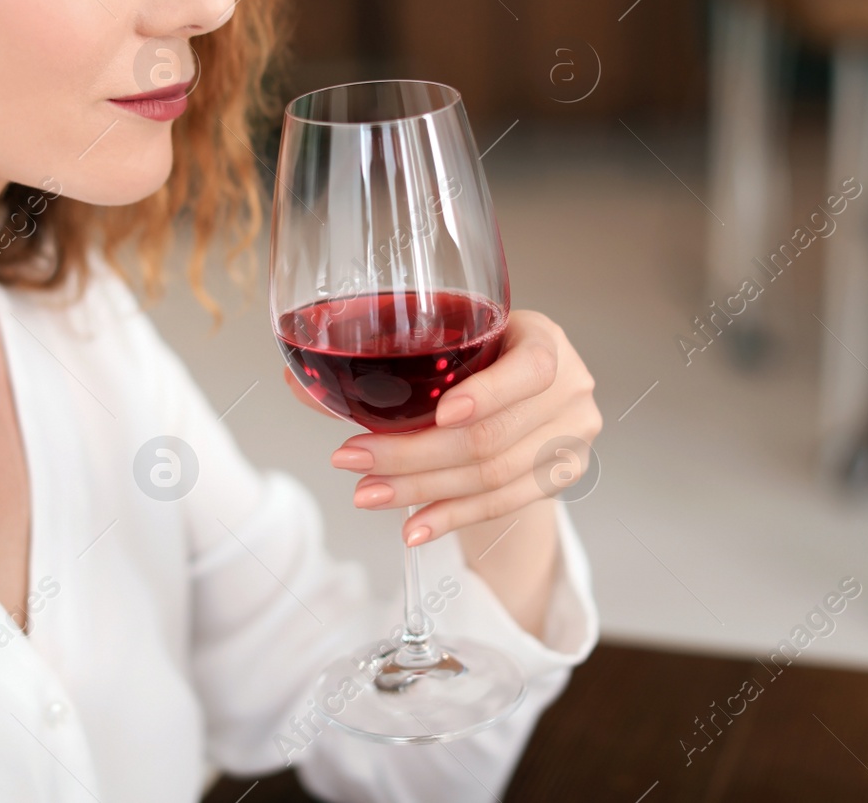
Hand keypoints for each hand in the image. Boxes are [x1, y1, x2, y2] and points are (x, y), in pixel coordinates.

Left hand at [282, 309, 601, 547]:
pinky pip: (503, 505)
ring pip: (493, 477)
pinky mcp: (563, 477)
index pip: (530, 370)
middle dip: (415, 454)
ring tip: (367, 495)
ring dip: (423, 491)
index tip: (439, 413)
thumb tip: (294, 380)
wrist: (528, 392)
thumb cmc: (480, 359)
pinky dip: (452, 517)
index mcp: (545, 340)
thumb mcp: (450, 344)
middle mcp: (570, 389)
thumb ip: (386, 362)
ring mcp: (572, 438)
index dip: (487, 394)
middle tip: (353, 461)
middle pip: (494, 437)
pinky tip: (413, 528)